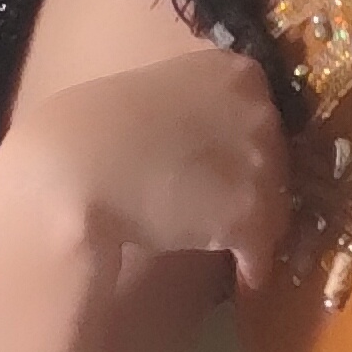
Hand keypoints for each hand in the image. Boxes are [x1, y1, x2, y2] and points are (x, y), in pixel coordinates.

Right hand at [0, 35, 289, 303]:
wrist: (76, 170)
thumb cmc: (94, 126)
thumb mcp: (161, 90)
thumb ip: (197, 106)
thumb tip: (208, 141)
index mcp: (236, 71)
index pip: (260, 112)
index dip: (242, 144)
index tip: (222, 163)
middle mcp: (261, 112)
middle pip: (275, 160)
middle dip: (252, 184)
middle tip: (219, 205)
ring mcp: (261, 165)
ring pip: (275, 208)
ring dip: (252, 228)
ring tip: (224, 244)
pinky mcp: (252, 217)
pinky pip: (263, 252)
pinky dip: (252, 269)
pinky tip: (239, 279)